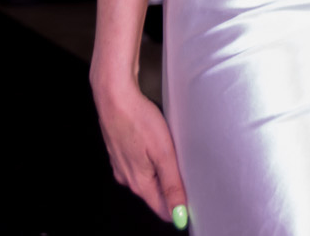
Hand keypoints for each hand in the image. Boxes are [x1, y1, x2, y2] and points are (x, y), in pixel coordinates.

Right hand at [94, 78, 189, 225]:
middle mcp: (126, 177)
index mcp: (138, 182)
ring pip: (147, 178)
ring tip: (175, 157)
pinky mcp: (120, 151)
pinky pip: (139, 164)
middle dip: (173, 190)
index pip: (162, 210)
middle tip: (189, 172)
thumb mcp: (163, 153)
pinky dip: (151, 160)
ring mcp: (121, 164)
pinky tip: (157, 147)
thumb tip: (179, 214)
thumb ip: (172, 184)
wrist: (114, 94)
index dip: (180, 208)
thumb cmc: (138, 118)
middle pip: (155, 194)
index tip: (195, 199)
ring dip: (162, 173)